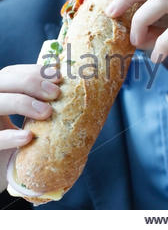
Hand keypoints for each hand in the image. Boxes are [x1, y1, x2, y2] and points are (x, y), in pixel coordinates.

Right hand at [0, 64, 60, 191]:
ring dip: (21, 103)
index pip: (11, 73)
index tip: (59, 76)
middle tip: (56, 93)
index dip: (33, 70)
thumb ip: (47, 107)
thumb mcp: (35, 123)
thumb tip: (80, 91)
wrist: (14, 176)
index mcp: (1, 95)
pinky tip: (28, 137)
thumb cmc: (26, 147)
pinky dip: (9, 137)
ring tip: (47, 113)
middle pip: (1, 81)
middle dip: (30, 82)